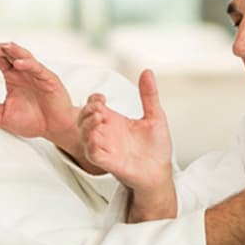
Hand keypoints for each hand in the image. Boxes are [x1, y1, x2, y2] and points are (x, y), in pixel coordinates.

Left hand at [0, 42, 83, 156]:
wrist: (53, 129)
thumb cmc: (32, 122)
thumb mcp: (5, 118)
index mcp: (12, 78)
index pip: (0, 60)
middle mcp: (24, 73)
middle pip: (10, 54)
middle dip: (0, 50)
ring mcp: (36, 74)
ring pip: (24, 56)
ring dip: (14, 51)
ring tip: (4, 48)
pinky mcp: (48, 79)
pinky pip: (37, 68)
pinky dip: (28, 64)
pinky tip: (18, 63)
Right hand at [76, 69, 172, 194]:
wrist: (161, 172)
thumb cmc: (156, 148)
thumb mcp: (155, 116)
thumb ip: (149, 95)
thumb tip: (147, 72)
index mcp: (115, 121)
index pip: (94, 105)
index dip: (94, 99)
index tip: (103, 98)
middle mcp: (107, 133)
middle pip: (83, 118)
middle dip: (86, 110)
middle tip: (99, 108)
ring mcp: (106, 147)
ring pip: (84, 135)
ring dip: (87, 125)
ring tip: (100, 119)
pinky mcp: (108, 162)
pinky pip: (92, 153)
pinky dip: (92, 145)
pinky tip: (99, 138)